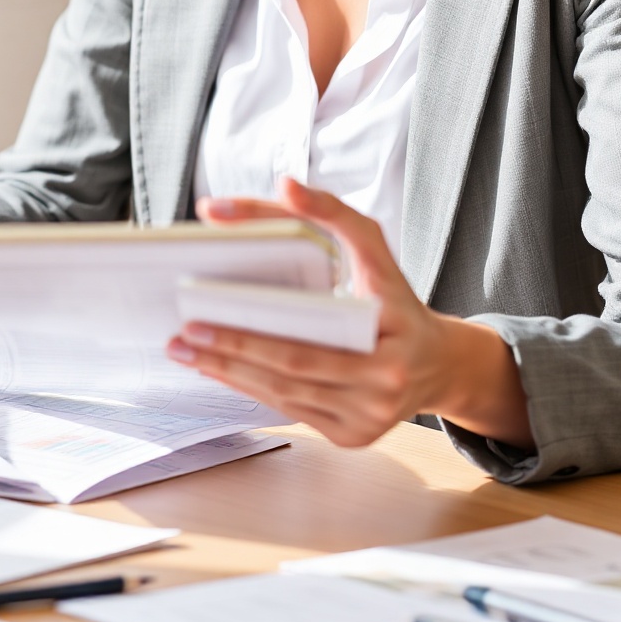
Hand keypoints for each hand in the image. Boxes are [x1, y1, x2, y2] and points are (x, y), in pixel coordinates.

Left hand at [167, 177, 532, 450]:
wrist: (438, 364)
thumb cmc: (396, 299)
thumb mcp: (375, 250)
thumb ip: (333, 213)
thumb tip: (284, 186)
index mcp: (393, 329)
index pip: (315, 324)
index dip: (256, 321)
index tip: (205, 303)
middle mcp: (386, 380)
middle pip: (293, 365)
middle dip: (231, 349)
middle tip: (182, 332)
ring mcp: (369, 416)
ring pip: (287, 394)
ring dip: (230, 373)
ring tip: (185, 350)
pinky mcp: (353, 436)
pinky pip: (293, 410)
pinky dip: (251, 389)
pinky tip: (218, 369)